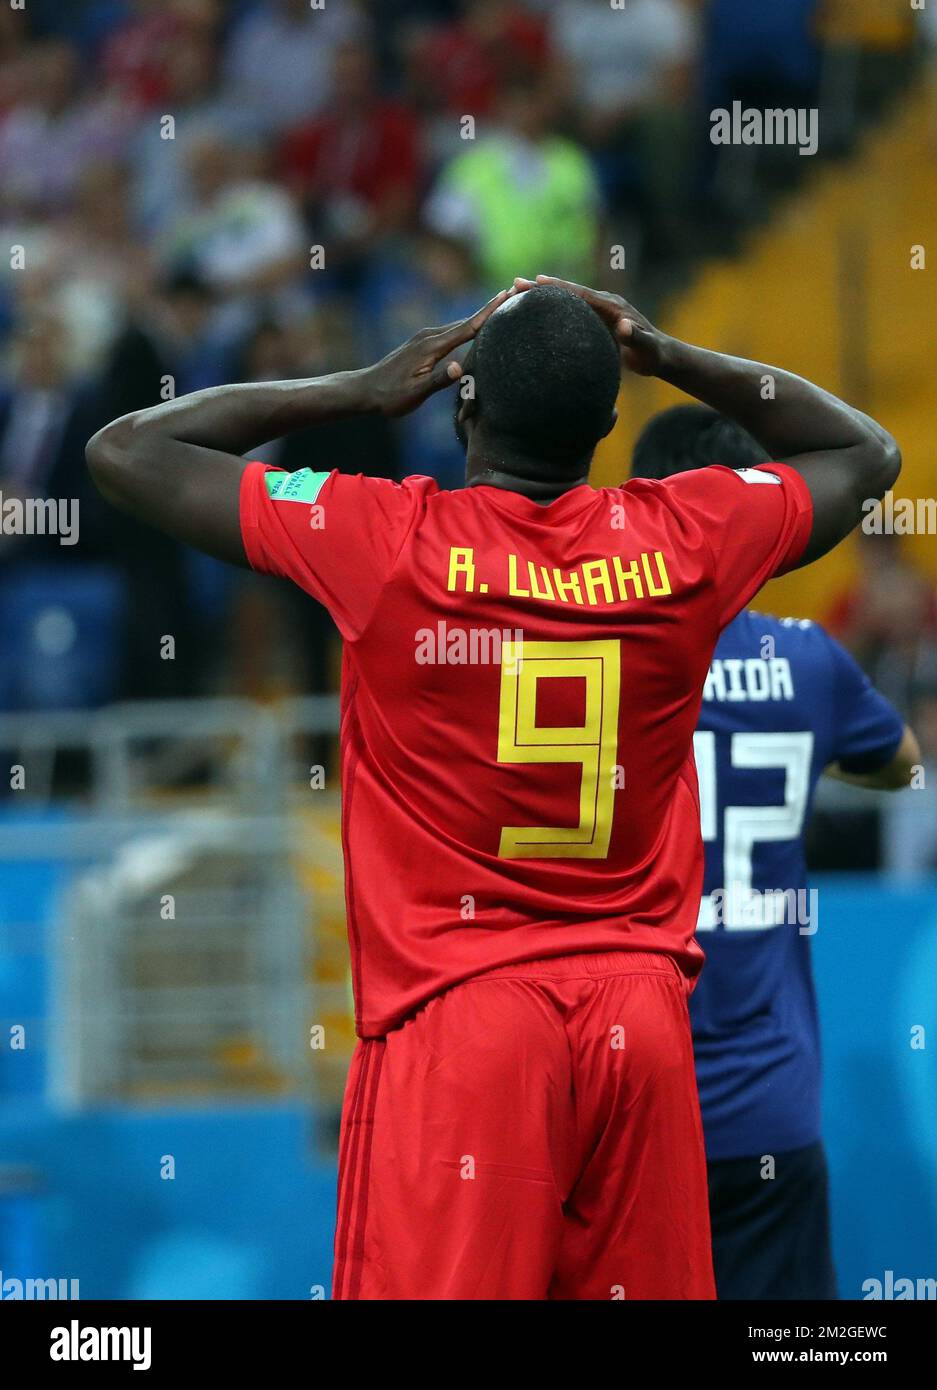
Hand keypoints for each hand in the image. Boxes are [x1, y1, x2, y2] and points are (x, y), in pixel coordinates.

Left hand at [363, 289, 513, 416]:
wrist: (366, 390)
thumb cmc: (390, 396)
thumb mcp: (415, 393)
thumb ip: (438, 380)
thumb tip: (459, 367)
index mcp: (431, 346)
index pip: (467, 327)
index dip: (488, 312)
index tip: (507, 295)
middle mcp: (430, 336)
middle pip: (467, 321)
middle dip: (491, 308)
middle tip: (515, 292)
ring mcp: (425, 339)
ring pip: (460, 325)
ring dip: (481, 316)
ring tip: (503, 306)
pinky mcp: (423, 344)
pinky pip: (452, 332)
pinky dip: (468, 327)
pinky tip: (476, 328)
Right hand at [513, 275, 668, 376]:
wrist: (660, 356)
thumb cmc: (653, 355)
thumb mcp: (646, 348)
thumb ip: (636, 337)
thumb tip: (622, 326)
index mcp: (612, 306)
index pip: (581, 294)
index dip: (558, 288)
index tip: (536, 281)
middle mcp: (604, 303)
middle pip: (568, 292)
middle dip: (542, 288)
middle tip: (515, 283)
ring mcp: (599, 310)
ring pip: (567, 300)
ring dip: (543, 297)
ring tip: (515, 294)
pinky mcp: (596, 320)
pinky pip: (571, 311)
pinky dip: (552, 309)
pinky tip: (534, 312)